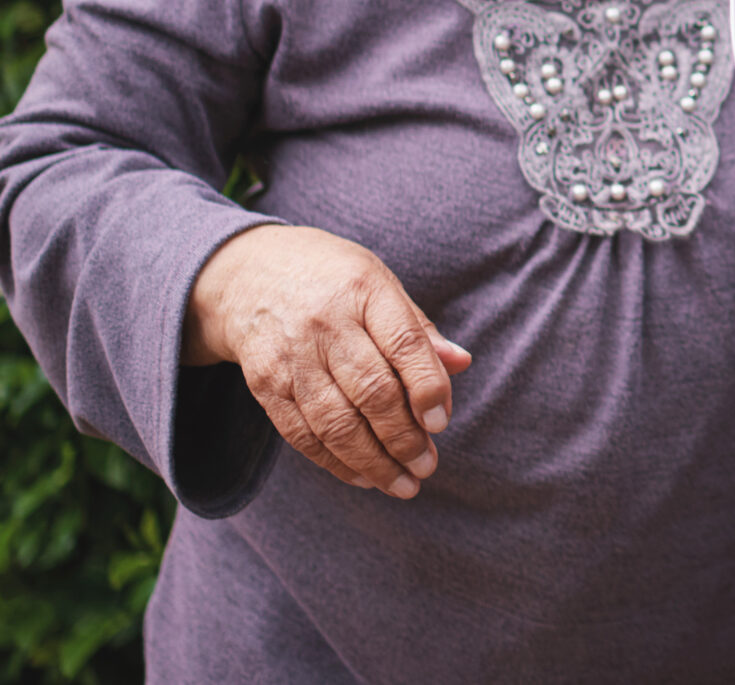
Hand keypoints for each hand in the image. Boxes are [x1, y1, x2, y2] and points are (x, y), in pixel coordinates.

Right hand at [183, 225, 472, 500]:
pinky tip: (364, 477)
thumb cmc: (333, 281)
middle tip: (428, 466)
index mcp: (365, 291)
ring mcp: (291, 356)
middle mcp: (326, 324)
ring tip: (403, 484)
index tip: (440, 423)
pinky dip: (335, 462)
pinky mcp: (264, 384)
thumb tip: (461, 363)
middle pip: (371, 390)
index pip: (404, 343)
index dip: (426, 387)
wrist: (248, 274)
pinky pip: (301, 433)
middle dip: (403, 437)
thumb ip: (418, 329)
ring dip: (372, 461)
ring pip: (335, 421)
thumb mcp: (379, 284)